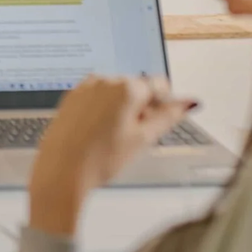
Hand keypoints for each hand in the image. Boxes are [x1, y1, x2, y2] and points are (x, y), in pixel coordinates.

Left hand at [27, 75, 196, 236]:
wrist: (61, 170)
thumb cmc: (100, 158)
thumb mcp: (143, 139)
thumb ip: (169, 116)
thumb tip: (190, 101)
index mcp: (125, 87)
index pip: (158, 84)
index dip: (162, 104)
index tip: (156, 123)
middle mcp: (103, 80)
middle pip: (135, 87)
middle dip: (141, 107)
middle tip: (134, 137)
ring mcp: (84, 87)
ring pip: (115, 93)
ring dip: (121, 109)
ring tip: (113, 139)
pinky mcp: (71, 97)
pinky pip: (96, 98)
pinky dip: (102, 111)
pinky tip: (97, 134)